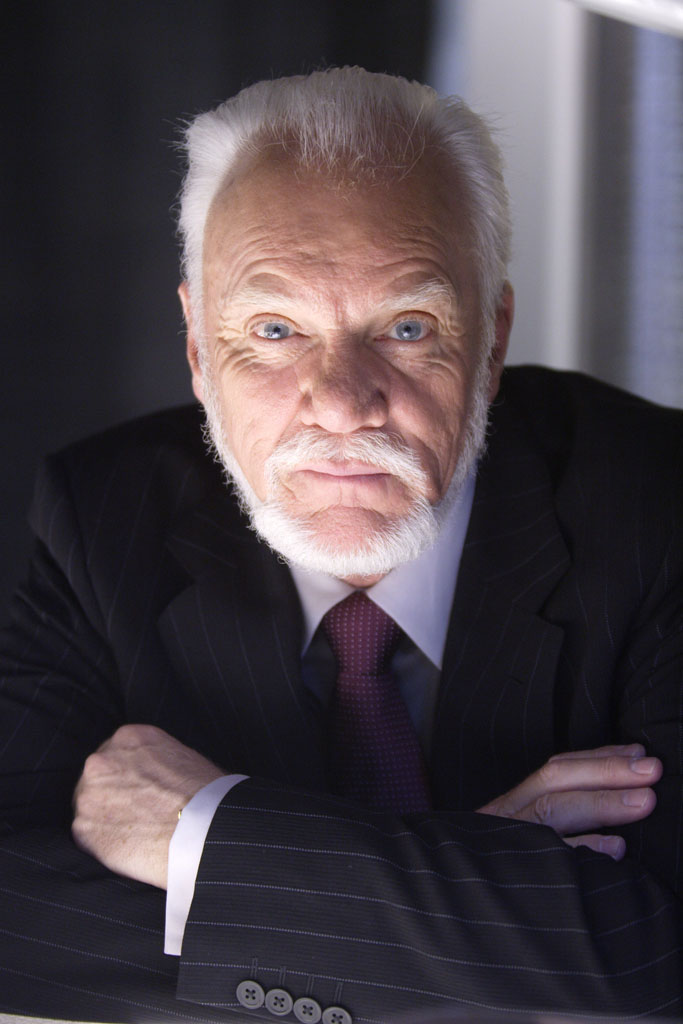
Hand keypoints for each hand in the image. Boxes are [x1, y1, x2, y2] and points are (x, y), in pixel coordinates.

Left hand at [72, 724, 223, 888]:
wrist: (203, 826)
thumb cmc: (206, 794)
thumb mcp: (182, 757)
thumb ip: (155, 761)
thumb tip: (151, 777)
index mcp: (129, 737)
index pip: (116, 755)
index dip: (127, 776)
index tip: (137, 792)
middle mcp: (102, 760)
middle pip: (98, 778)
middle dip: (112, 795)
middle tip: (134, 814)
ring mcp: (88, 794)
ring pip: (90, 807)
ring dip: (105, 819)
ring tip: (134, 834)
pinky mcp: (83, 829)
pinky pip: (88, 837)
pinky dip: (104, 844)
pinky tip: (128, 848)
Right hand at [477, 744, 661, 859]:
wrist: (440, 913)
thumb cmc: (496, 871)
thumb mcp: (518, 834)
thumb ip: (558, 816)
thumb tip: (624, 795)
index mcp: (513, 804)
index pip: (558, 768)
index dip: (598, 757)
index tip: (638, 753)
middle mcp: (508, 816)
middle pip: (556, 781)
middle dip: (607, 772)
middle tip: (652, 771)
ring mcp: (509, 843)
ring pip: (553, 811)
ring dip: (602, 804)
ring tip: (645, 802)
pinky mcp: (514, 875)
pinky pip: (552, 860)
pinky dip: (584, 851)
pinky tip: (615, 849)